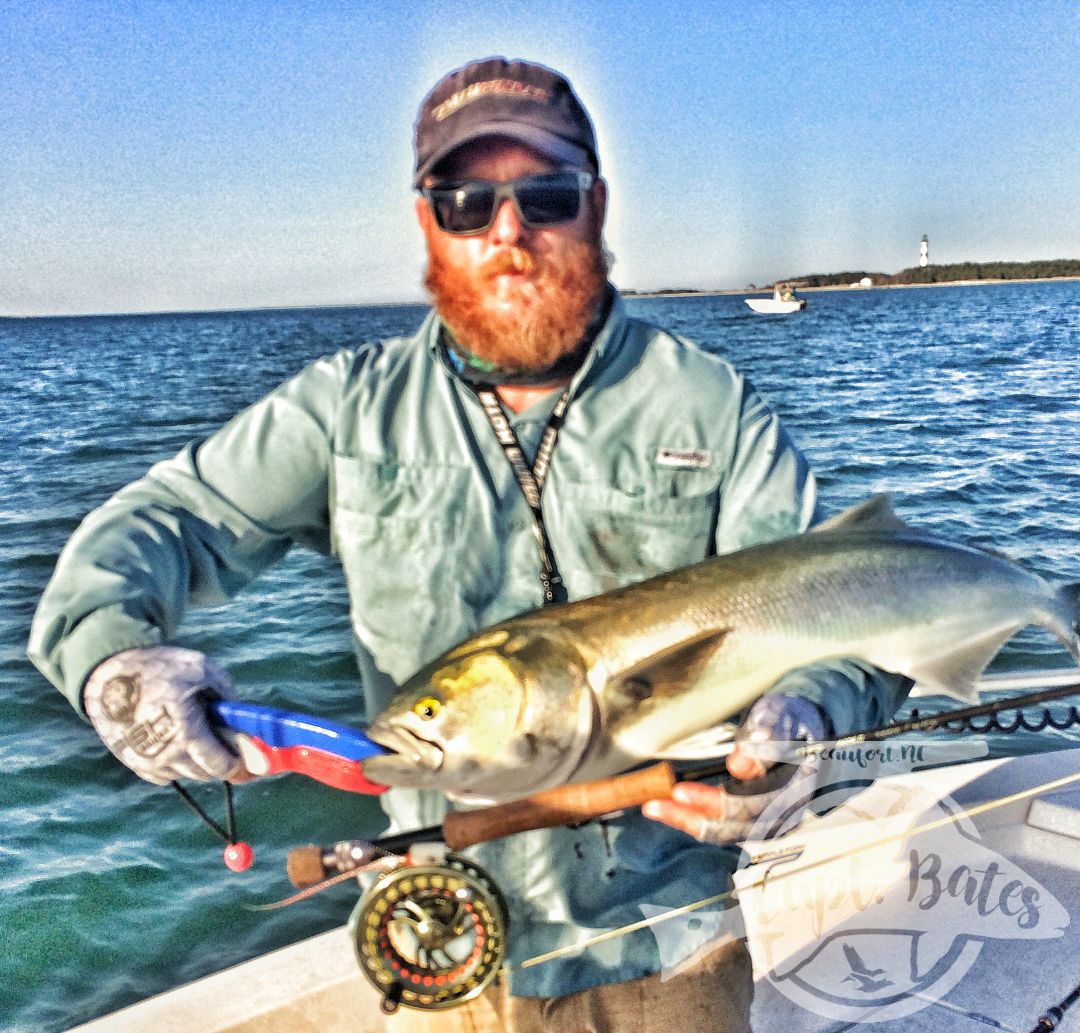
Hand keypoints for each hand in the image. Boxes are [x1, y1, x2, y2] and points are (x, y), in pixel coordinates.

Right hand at [83, 646, 242, 784]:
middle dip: (217, 761)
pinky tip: (176, 742)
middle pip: (203, 774)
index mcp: (185, 730)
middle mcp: (164, 752)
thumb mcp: (202, 670)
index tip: (242, 757)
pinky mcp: (131, 761)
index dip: (235, 764)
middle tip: (224, 744)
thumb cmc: (160, 668)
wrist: (109, 674)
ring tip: (197, 737)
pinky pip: (163, 774)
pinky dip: (174, 764)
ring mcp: (145, 760)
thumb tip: (241, 719)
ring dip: (195, 762)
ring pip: (184, 774)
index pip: (218, 765)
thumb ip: (226, 695)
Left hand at [642, 694, 828, 843]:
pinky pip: (727, 826)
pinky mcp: (758, 817)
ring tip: (655, 809)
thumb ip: (766, 739)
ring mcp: (774, 816)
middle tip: (656, 804)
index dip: (716, 801)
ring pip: (730, 830)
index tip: (681, 790)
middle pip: (739, 825)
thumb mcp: (780, 717)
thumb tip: (740, 766)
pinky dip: (698, 821)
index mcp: (798, 785)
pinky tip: (674, 812)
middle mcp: (788, 809)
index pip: (754, 804)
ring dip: (690, 822)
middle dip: (694, 816)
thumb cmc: (789, 716)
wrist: (801, 722)